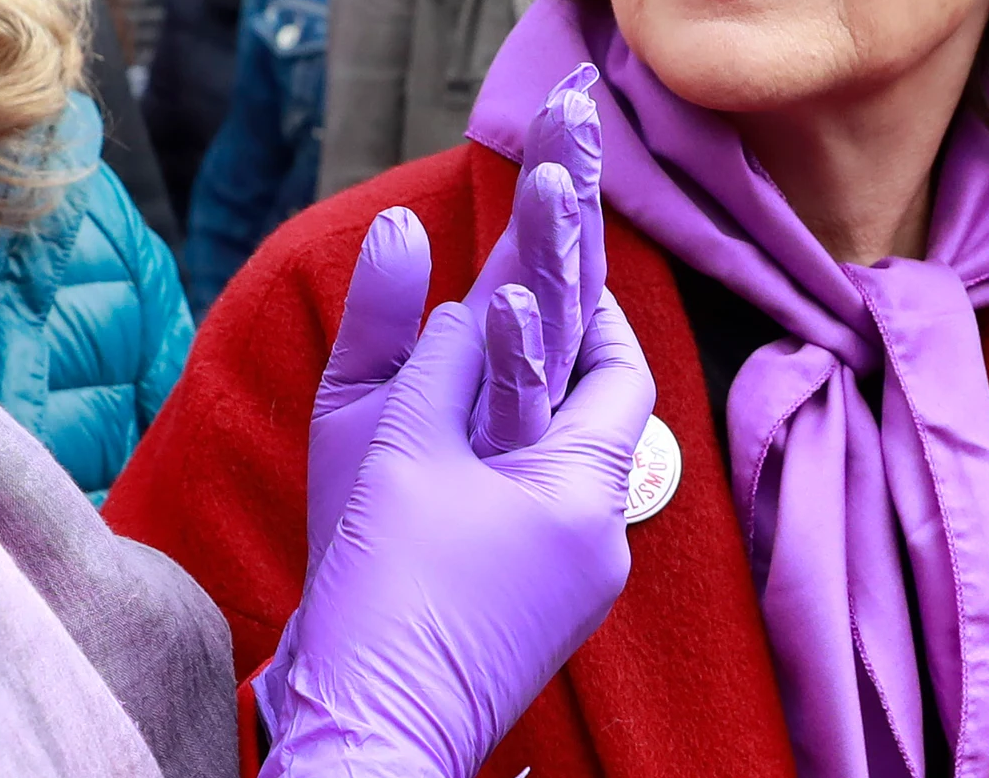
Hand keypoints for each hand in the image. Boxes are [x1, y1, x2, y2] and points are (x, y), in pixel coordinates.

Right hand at [261, 289, 654, 777]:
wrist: (368, 738)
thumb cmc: (388, 595)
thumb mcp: (401, 449)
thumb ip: (427, 350)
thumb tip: (432, 258)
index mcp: (587, 498)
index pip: (620, 373)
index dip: (589, 309)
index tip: (549, 263)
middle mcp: (598, 545)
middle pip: (589, 419)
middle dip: (543, 356)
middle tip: (500, 300)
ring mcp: (568, 588)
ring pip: (551, 466)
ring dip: (512, 413)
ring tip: (461, 366)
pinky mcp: (529, 614)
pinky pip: (527, 515)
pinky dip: (495, 468)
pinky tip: (444, 452)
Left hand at [300, 68, 605, 569]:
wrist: (381, 674)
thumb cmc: (367, 541)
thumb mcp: (359, 409)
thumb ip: (383, 318)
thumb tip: (403, 224)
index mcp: (492, 380)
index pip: (533, 274)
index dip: (550, 198)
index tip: (563, 115)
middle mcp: (525, 412)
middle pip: (558, 292)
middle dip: (567, 199)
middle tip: (578, 105)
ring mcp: (533, 463)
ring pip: (557, 347)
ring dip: (551, 259)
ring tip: (552, 179)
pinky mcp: (543, 516)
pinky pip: (533, 424)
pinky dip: (518, 361)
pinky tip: (498, 302)